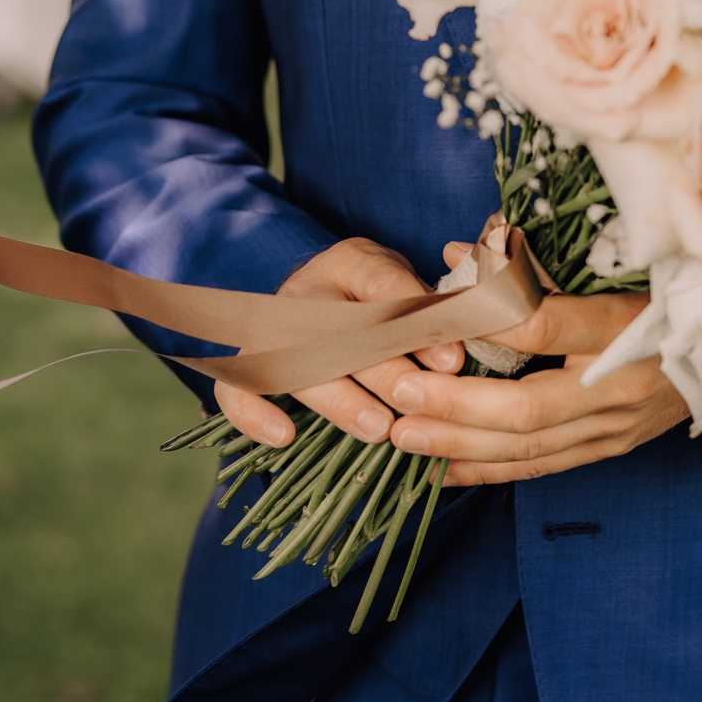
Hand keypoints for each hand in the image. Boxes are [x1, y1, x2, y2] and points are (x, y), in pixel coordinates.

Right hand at [213, 237, 464, 449]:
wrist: (322, 295)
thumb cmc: (380, 299)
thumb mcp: (409, 287)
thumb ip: (432, 312)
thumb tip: (464, 355)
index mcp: (351, 262)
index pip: (382, 284)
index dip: (415, 322)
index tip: (452, 361)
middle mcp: (306, 290)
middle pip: (339, 330)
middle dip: (382, 369)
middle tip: (414, 400)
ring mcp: (271, 326)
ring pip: (297, 363)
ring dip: (338, 399)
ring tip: (378, 429)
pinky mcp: (248, 362)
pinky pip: (237, 389)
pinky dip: (254, 414)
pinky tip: (284, 438)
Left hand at [386, 243, 689, 485]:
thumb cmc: (667, 297)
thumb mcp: (616, 270)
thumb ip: (534, 265)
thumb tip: (461, 253)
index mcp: (625, 326)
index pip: (545, 325)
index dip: (482, 320)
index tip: (431, 313)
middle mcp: (619, 385)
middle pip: (525, 407)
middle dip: (453, 407)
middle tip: (400, 397)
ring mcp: (615, 427)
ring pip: (527, 447)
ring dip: (459, 445)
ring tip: (404, 437)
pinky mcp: (610, 449)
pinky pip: (540, 467)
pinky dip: (488, 470)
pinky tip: (443, 470)